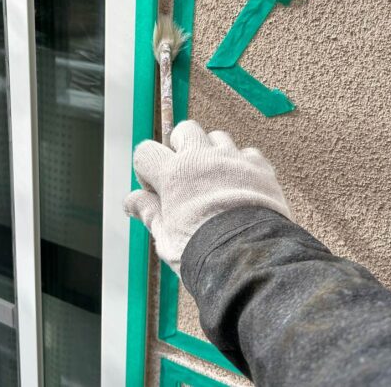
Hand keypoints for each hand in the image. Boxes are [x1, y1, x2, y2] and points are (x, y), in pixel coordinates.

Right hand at [124, 120, 290, 275]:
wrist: (251, 259)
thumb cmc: (203, 252)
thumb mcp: (166, 238)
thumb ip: (149, 213)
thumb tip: (131, 201)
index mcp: (173, 175)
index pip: (146, 152)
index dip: (147, 169)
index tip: (156, 189)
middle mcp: (202, 159)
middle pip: (185, 131)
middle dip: (182, 147)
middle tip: (186, 175)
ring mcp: (233, 159)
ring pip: (217, 137)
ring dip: (213, 153)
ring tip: (215, 180)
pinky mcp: (260, 167)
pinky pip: (248, 154)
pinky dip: (243, 165)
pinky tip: (242, 187)